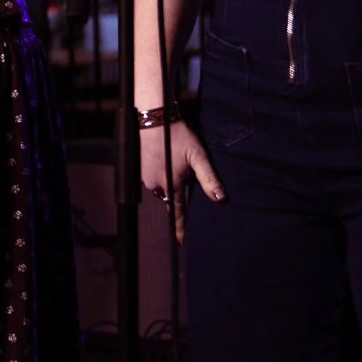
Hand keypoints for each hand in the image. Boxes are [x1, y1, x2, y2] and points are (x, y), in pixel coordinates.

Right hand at [140, 121, 224, 245]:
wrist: (154, 118)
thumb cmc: (177, 135)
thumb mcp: (198, 156)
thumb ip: (209, 179)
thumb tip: (220, 199)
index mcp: (172, 185)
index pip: (177, 213)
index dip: (180, 228)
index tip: (181, 243)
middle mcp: (156, 185)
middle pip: (171, 198)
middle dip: (178, 194)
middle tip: (184, 177)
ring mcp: (146, 178)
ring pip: (163, 187)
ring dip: (170, 182)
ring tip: (175, 163)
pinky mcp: (141, 169)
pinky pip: (155, 179)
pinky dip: (162, 173)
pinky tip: (167, 160)